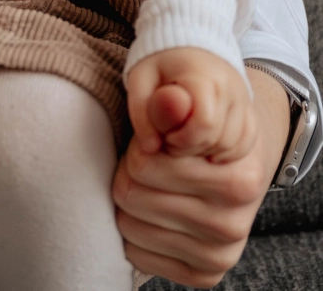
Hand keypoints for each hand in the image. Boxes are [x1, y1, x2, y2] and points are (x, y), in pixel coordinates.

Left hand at [114, 65, 289, 287]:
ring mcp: (221, 253)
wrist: (238, 154)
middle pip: (131, 195)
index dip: (139, 144)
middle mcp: (233, 223)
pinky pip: (138, 255)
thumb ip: (169, 100)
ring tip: (150, 180)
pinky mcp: (204, 274)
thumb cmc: (200, 121)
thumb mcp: (184, 94)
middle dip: (128, 169)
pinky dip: (133, 230)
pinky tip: (149, 210)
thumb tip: (169, 101)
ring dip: (128, 198)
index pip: (143, 164)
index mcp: (238, 179)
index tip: (156, 136)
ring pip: (129, 226)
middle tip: (147, 157)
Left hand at [127, 47, 255, 163]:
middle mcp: (230, 86)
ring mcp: (243, 97)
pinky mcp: (249, 108)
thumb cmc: (159, 63)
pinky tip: (206, 144)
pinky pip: (247, 142)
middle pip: (219, 138)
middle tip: (171, 138)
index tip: (164, 135)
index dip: (182, 139)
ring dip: (208, 151)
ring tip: (185, 137)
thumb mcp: (139, 79)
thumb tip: (150, 148)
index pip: (204, 123)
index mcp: (202, 75)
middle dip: (192, 147)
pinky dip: (228, 151)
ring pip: (234, 144)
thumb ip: (141, 111)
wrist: (188, 37)